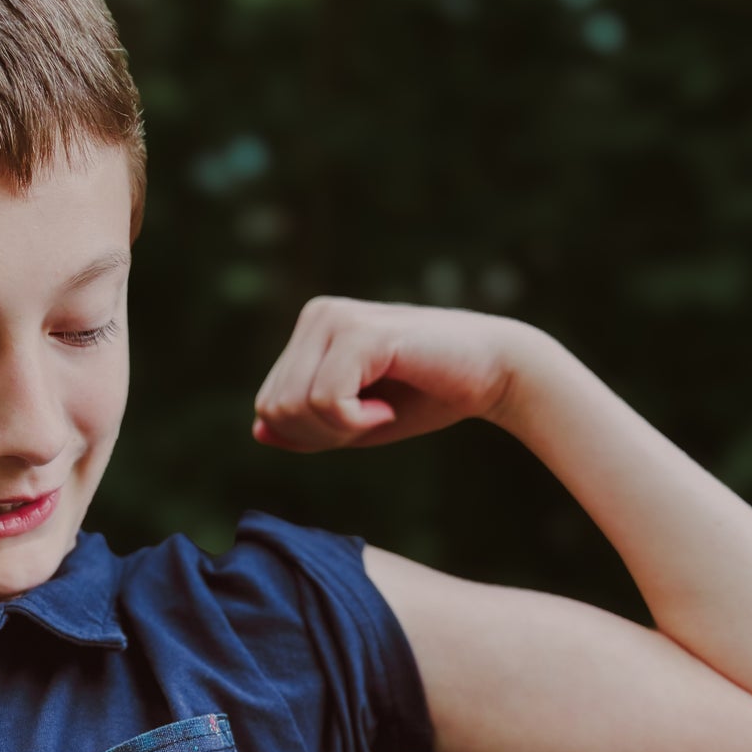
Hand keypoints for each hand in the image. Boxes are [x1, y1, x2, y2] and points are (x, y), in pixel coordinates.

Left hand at [250, 295, 525, 450]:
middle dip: (321, 435)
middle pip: (274, 408)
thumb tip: (258, 431)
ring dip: (340, 429)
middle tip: (372, 418)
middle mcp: (317, 315)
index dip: (311, 435)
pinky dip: (356, 422)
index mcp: (310, 330)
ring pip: (293, 407)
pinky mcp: (360, 333)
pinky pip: (325, 402)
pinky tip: (388, 406)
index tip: (361, 421)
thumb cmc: (427, 396)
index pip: (269, 405)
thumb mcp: (355, 423)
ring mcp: (335, 318)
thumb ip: (307, 427)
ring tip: (381, 408)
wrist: (494, 373)